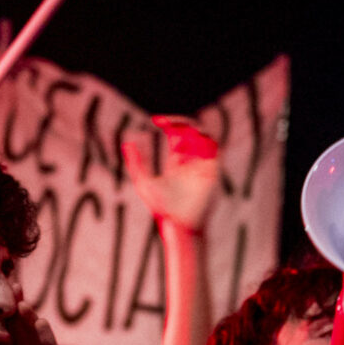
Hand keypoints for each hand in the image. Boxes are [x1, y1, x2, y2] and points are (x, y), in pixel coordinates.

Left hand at [124, 117, 220, 233]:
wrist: (179, 224)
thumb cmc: (161, 208)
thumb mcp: (144, 181)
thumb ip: (137, 162)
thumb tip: (128, 141)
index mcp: (177, 161)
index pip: (177, 134)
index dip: (169, 123)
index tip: (156, 120)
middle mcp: (192, 160)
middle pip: (191, 131)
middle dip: (180, 121)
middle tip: (166, 121)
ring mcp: (203, 165)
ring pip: (205, 136)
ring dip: (195, 127)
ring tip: (178, 127)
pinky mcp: (213, 171)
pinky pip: (215, 149)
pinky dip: (207, 139)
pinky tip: (192, 136)